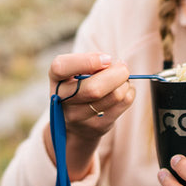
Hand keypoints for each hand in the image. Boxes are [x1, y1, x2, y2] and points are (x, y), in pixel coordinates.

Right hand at [44, 52, 134, 179]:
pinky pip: (123, 103)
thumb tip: (117, 65)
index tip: (107, 59)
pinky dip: (129, 92)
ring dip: (125, 83)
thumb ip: (92, 63)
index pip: (61, 67)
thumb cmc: (80, 86)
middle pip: (94, 89)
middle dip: (117, 73)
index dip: (87, 61)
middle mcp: (61, 100)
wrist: (76, 123)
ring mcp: (78, 117)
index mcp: (55, 79)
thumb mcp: (77, 71)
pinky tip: (124, 90)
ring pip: (114, 96)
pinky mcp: (97, 126)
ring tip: (122, 80)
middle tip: (123, 67)